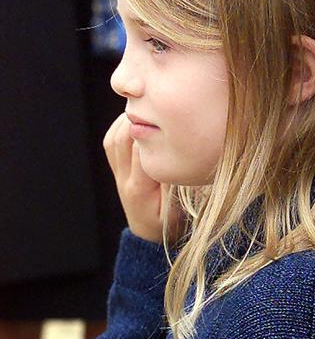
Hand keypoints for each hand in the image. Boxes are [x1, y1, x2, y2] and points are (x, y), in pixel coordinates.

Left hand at [103, 113, 182, 243]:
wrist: (150, 236)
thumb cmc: (170, 222)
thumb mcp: (178, 208)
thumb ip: (176, 183)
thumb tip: (176, 155)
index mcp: (141, 189)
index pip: (142, 151)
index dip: (152, 130)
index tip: (169, 116)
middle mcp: (125, 179)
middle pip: (124, 140)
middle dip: (138, 118)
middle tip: (156, 103)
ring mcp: (118, 174)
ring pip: (114, 138)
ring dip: (128, 119)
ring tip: (146, 106)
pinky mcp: (117, 169)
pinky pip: (111, 142)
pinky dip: (121, 125)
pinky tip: (136, 117)